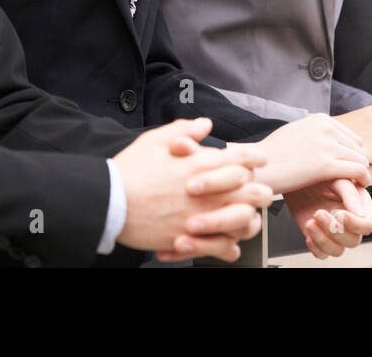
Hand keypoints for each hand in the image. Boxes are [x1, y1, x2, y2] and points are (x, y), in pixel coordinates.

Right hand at [113, 117, 272, 262]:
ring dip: (249, 218)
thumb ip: (184, 130)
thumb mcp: (155, 140)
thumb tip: (205, 125)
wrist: (109, 202)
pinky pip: (223, 247)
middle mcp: (205, 192)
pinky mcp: (190, 238)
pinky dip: (230, 245)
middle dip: (260, 190)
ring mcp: (200, 217)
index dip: (255, 158)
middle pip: (252, 191)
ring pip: (243, 221)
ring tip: (248, 216)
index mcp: (199, 164)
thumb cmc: (130, 170)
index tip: (259, 159)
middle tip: (261, 190)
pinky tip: (229, 241)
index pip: (242, 159)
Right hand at [236, 114, 368, 194]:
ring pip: (361, 160)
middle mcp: (325, 128)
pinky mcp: (326, 165)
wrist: (257, 168)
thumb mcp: (295, 132)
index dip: (351, 155)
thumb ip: (315, 133)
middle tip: (351, 180)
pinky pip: (358, 171)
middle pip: (357, 149)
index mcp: (320, 119)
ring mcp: (326, 145)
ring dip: (359, 174)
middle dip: (356, 165)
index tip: (348, 168)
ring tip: (354, 185)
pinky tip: (359, 187)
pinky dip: (363, 180)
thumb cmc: (272, 156)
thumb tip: (331, 139)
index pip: (351, 137)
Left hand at [283, 177, 371, 258]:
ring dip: (323, 239)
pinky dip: (315, 246)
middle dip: (335, 230)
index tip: (340, 214)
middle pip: (353, 240)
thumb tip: (360, 213)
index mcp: (359, 205)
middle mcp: (349, 221)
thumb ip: (349, 192)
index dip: (355, 224)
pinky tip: (309, 229)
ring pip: (338, 250)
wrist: (297, 178)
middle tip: (318, 213)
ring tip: (311, 222)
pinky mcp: (320, 237)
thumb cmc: (319, 174)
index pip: (366, 225)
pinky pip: (323, 253)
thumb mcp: (335, 177)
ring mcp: (335, 231)